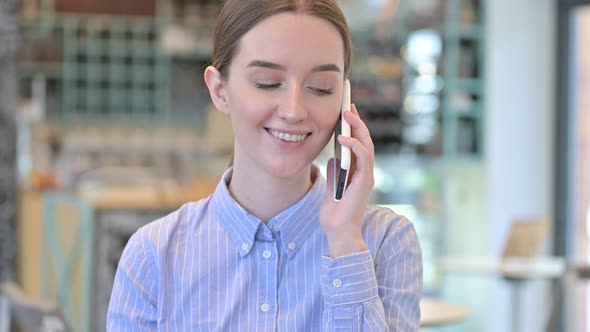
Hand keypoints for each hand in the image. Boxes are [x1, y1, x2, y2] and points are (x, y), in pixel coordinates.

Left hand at [320, 104, 374, 257]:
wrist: (339, 231)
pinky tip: (341, 137)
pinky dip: (353, 145)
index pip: (358, 144)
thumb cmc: (335, 213)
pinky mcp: (364, 180)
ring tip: (346, 114)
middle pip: (364, 140)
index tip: (346, 110)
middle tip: (348, 104)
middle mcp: (365, 171)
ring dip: (357, 127)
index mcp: (358, 172)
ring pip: (366, 144)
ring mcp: (366, 175)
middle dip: (357, 121)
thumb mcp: (332, 187)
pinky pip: (363, 157)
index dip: (354, 126)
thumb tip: (334, 158)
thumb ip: (335, 172)